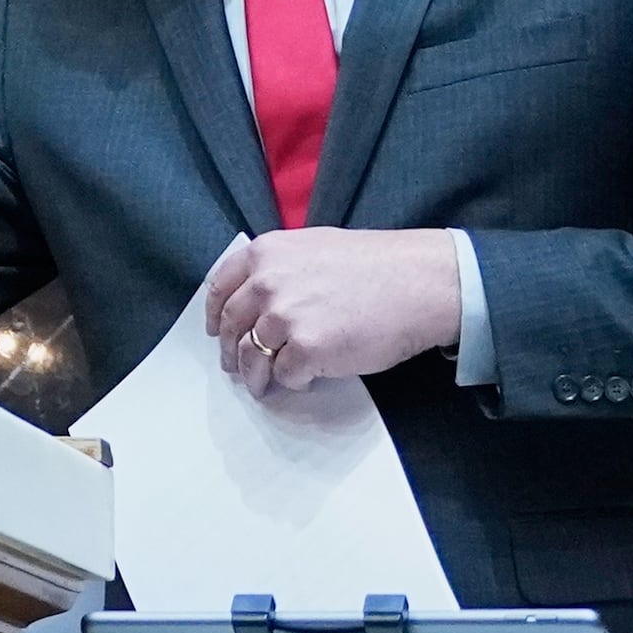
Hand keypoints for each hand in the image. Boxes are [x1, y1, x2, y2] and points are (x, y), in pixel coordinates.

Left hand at [204, 229, 461, 394]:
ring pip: (253, 357)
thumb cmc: (375, 265)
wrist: (417, 282)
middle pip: (232, 326)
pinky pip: (286, 375)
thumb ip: (280, 268)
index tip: (216, 331)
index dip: (215, 314)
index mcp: (266, 254)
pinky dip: (292, 382)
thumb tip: (259, 297)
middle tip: (235, 367)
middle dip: (231, 352)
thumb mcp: (314, 247)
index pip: (221, 288)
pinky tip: (306, 379)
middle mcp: (267, 283)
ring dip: (256, 376)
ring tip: (263, 385)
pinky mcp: (307, 350)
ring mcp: (285, 317)